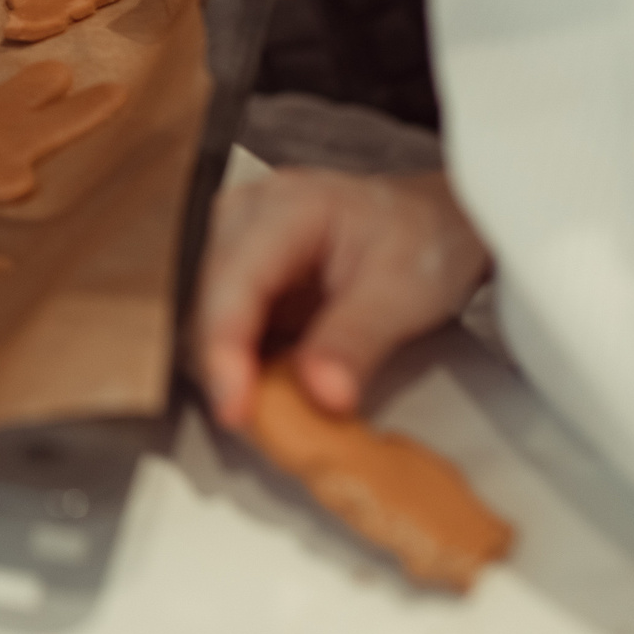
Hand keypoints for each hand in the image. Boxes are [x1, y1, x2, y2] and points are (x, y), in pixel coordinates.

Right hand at [194, 169, 492, 428]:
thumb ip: (355, 342)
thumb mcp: (403, 293)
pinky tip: (268, 387)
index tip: (234, 408)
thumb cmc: (423, 243)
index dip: (225, 347)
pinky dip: (239, 364)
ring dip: (227, 369)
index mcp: (285, 207)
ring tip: (268, 411)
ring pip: (202, 318)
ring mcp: (233, 244)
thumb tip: (320, 395)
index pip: (235, 281)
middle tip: (260, 426)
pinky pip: (220, 327)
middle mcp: (242, 218)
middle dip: (223, 366)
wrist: (431, 224)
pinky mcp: (237, 275)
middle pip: (205, 301)